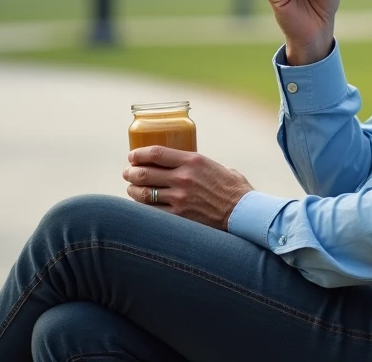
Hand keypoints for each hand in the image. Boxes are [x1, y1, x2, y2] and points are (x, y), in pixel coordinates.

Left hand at [123, 146, 253, 229]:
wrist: (244, 212)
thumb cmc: (234, 189)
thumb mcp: (216, 167)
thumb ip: (199, 165)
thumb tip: (187, 164)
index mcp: (192, 160)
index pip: (156, 153)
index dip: (139, 154)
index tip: (132, 156)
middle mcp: (184, 178)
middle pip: (145, 173)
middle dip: (131, 172)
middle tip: (127, 173)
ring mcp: (181, 198)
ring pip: (145, 193)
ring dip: (133, 190)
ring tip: (131, 188)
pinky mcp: (180, 217)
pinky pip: (153, 212)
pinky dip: (143, 208)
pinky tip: (141, 206)